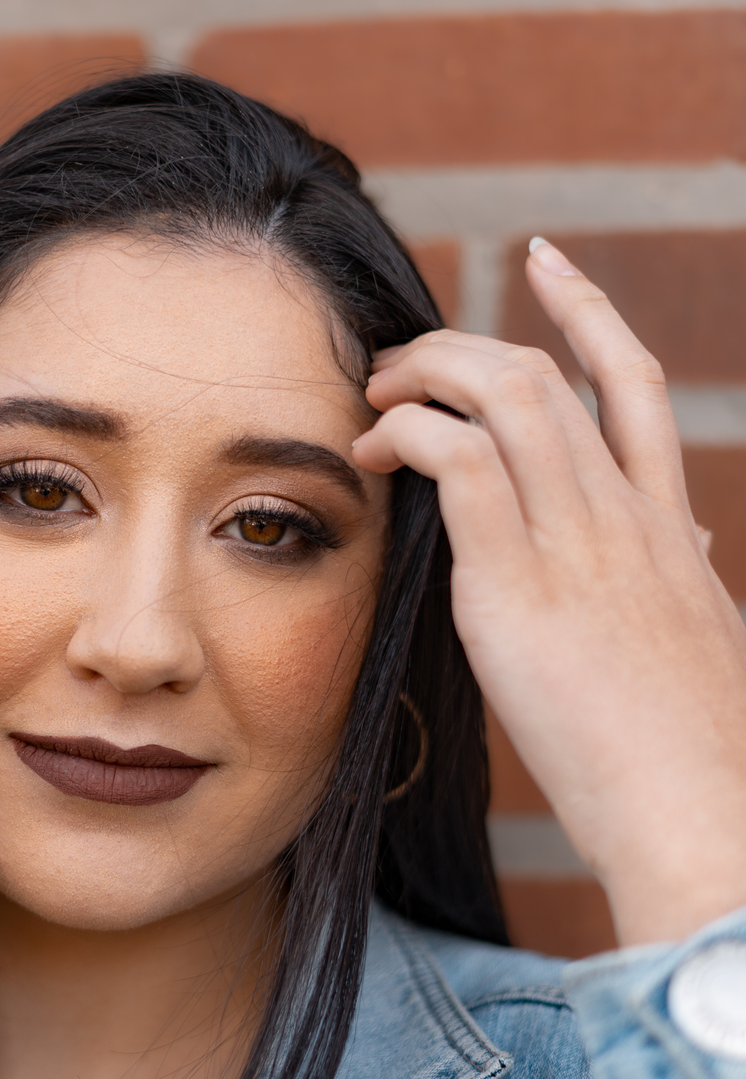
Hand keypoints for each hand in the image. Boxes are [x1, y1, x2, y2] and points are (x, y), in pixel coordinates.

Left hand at [354, 239, 745, 945]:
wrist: (704, 817)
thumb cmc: (691, 752)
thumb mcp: (699, 638)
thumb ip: (680, 574)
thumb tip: (685, 538)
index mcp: (665, 528)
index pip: (633, 383)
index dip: (586, 311)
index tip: (543, 261)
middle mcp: (627, 516)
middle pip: (547, 374)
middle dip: (460, 345)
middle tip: (398, 361)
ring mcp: (580, 544)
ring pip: (504, 395)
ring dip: (425, 376)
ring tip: (373, 400)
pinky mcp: (523, 588)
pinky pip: (463, 462)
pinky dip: (413, 434)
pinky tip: (377, 453)